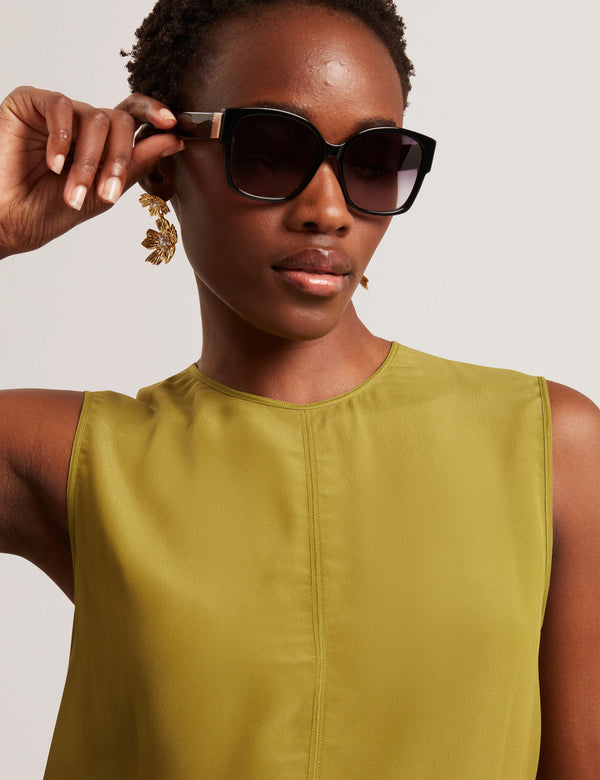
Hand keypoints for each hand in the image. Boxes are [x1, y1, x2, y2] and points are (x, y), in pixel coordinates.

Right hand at [0, 86, 183, 257]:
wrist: (8, 221)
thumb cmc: (49, 212)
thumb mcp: (102, 193)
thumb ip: (136, 165)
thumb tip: (173, 140)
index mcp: (103, 143)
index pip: (133, 117)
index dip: (154, 114)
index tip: (173, 126)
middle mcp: (83, 124)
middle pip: (119, 120)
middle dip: (119, 160)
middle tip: (108, 193)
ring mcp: (58, 113)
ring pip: (94, 118)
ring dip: (89, 162)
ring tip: (75, 193)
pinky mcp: (30, 103)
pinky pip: (60, 106)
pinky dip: (62, 139)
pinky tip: (54, 165)